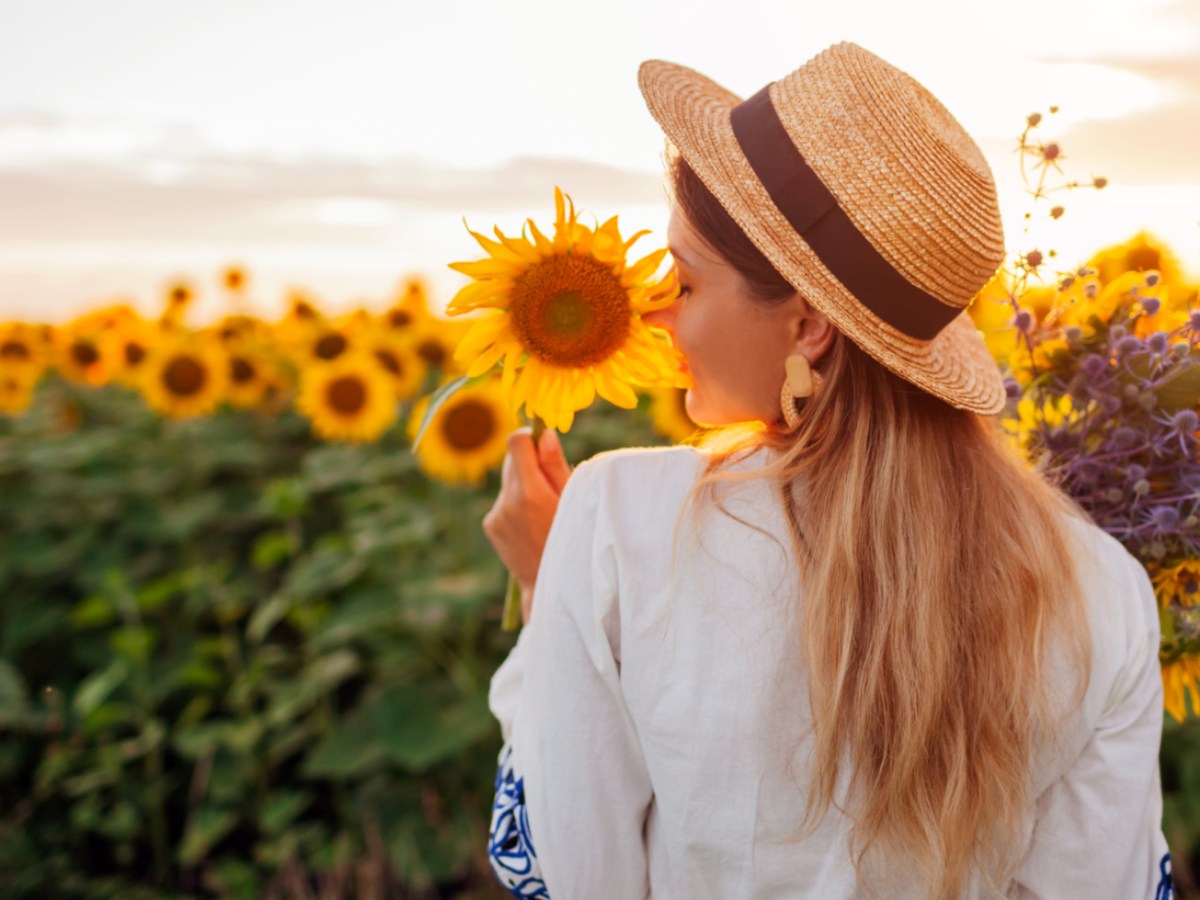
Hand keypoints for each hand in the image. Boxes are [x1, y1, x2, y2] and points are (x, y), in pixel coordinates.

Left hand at [482, 427, 572, 624]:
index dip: (530, 438)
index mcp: (530, 492)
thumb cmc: (572, 539)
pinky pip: (502, 501)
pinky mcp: (490, 525)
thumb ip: (555, 467)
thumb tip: (545, 434)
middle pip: (512, 460)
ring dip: (523, 486)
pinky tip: (530, 524)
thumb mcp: (572, 502)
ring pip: (508, 482)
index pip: (517, 442)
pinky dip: (515, 504)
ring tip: (542, 511)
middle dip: (530, 464)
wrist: (549, 584)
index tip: (542, 446)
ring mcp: (495, 515)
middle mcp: (507, 501)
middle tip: (550, 484)